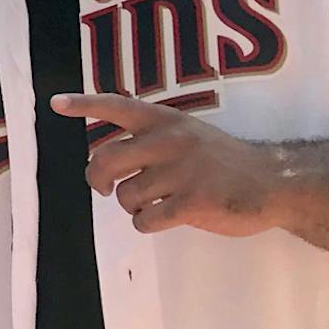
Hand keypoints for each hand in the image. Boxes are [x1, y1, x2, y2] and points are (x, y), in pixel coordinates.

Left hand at [53, 93, 283, 237]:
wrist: (273, 183)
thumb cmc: (224, 162)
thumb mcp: (189, 135)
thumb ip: (152, 140)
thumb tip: (108, 163)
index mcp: (166, 121)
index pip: (117, 105)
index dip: (83, 105)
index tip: (55, 103)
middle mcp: (168, 141)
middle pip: (105, 160)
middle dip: (98, 180)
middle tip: (105, 190)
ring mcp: (179, 171)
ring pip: (125, 196)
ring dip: (132, 206)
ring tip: (155, 203)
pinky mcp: (190, 202)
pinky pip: (144, 220)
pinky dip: (147, 224)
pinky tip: (166, 218)